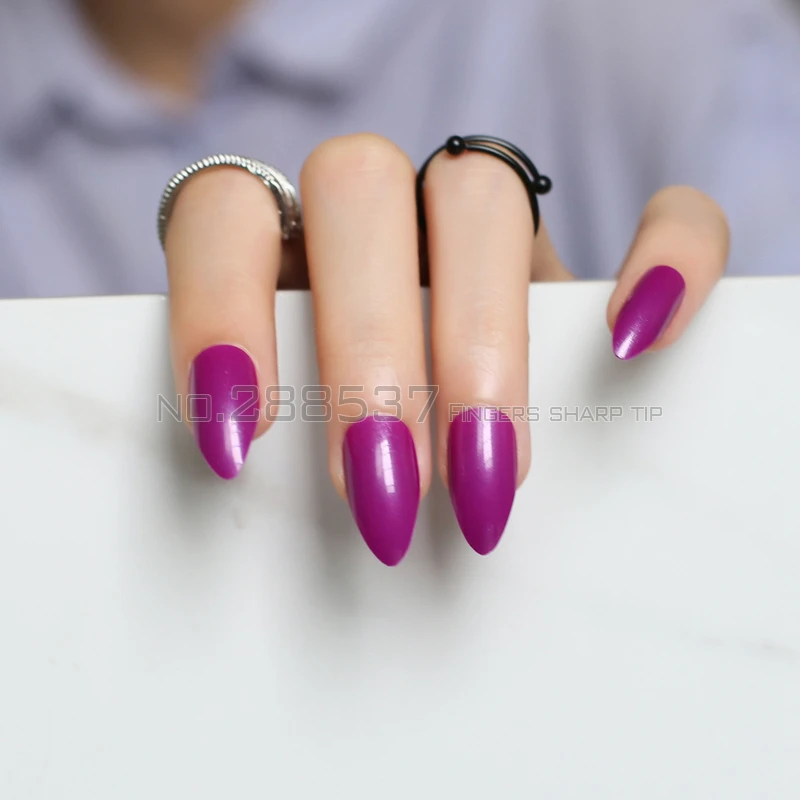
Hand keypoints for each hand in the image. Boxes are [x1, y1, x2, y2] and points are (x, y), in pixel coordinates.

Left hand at [163, 134, 728, 564]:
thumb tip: (280, 524)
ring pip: (483, 195)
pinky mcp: (580, 252)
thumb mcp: (294, 437)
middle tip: (379, 496)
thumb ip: (280, 444)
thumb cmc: (341, 435)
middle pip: (357, 189)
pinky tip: (638, 337)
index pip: (224, 213)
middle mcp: (374, 207)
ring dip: (480, 340)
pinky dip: (669, 259)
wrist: (433, 415)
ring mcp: (478, 218)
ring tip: (485, 478)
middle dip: (365, 350)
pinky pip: (662, 211)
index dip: (220, 309)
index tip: (240, 440)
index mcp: (280, 234)